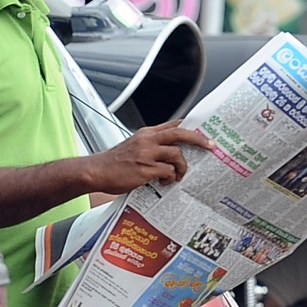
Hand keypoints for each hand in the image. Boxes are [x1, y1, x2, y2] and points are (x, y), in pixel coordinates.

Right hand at [85, 121, 212, 193]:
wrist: (96, 171)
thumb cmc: (114, 163)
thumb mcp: (133, 147)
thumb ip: (150, 146)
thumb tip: (170, 151)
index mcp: (146, 133)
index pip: (173, 124)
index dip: (190, 126)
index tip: (203, 132)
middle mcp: (148, 140)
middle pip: (180, 133)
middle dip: (199, 139)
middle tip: (210, 146)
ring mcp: (147, 154)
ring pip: (177, 154)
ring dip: (182, 166)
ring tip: (177, 175)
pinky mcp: (145, 169)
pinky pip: (168, 171)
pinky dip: (170, 178)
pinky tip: (164, 182)